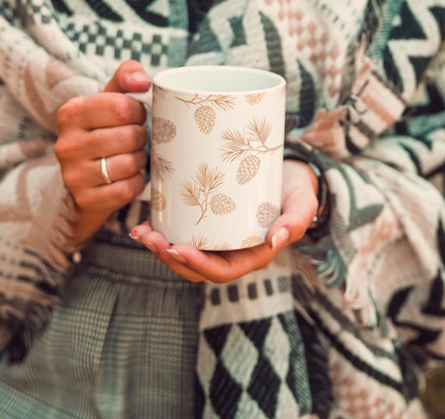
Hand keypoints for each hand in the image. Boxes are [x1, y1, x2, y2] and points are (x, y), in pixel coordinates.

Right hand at [55, 60, 150, 244]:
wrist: (85, 178)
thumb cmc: (104, 131)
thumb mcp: (109, 99)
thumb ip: (126, 77)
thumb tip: (142, 81)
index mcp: (71, 113)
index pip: (122, 107)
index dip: (139, 113)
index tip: (136, 117)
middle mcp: (66, 144)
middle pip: (129, 137)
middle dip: (141, 138)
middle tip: (137, 140)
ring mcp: (73, 175)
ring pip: (128, 164)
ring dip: (139, 161)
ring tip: (133, 157)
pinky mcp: (85, 199)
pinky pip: (125, 191)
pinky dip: (136, 183)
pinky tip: (130, 177)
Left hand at [130, 160, 318, 282]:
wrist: (290, 173)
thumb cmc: (297, 190)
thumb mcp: (304, 204)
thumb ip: (296, 221)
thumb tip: (276, 241)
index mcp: (252, 256)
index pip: (220, 271)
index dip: (196, 265)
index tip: (175, 249)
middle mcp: (231, 252)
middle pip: (195, 267)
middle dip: (167, 257)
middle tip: (148, 237)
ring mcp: (216, 240)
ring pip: (184, 252)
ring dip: (159, 246)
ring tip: (140, 231)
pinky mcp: (206, 222)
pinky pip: (181, 233)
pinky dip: (162, 229)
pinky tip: (145, 219)